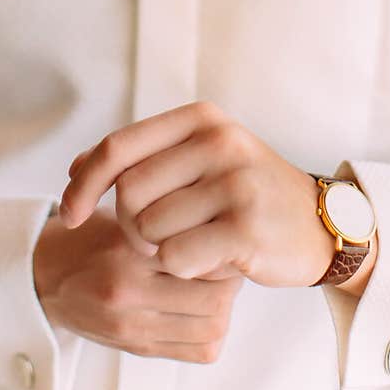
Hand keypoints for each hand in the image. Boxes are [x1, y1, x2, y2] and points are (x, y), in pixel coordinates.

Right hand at [33, 207, 243, 362]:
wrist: (47, 279)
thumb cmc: (91, 241)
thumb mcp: (122, 218)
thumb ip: (166, 223)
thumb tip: (224, 231)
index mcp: (125, 252)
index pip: (199, 254)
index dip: (221, 246)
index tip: (221, 237)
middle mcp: (129, 294)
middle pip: (216, 298)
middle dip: (231, 280)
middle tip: (224, 263)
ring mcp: (134, 328)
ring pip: (213, 329)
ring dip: (224, 308)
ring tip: (215, 287)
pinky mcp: (139, 349)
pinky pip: (200, 352)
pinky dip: (211, 332)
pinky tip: (201, 311)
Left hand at [58, 100, 333, 287]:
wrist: (320, 225)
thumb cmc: (244, 194)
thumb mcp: (200, 159)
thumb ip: (143, 158)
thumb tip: (75, 168)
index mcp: (201, 120)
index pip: (117, 147)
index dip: (83, 184)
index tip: (69, 215)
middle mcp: (219, 142)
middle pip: (127, 194)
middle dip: (130, 227)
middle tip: (158, 238)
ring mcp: (236, 184)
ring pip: (149, 230)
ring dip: (159, 251)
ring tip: (194, 245)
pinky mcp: (246, 228)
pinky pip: (176, 258)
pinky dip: (182, 269)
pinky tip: (211, 262)